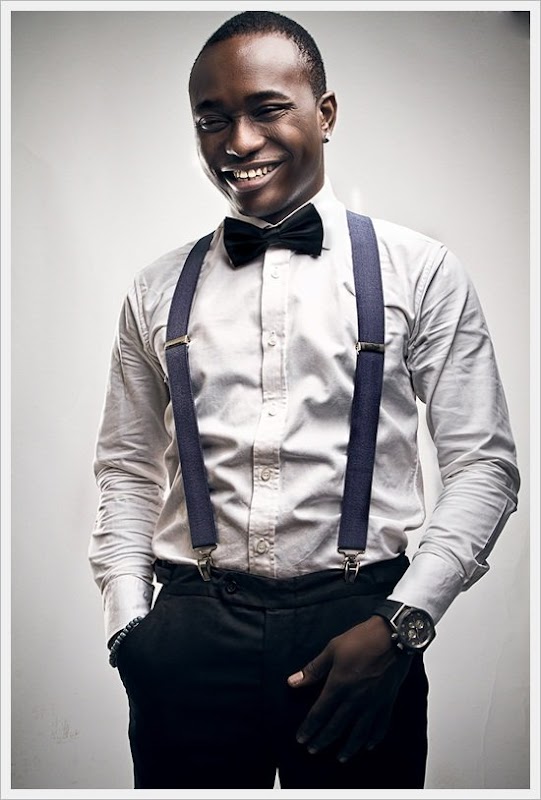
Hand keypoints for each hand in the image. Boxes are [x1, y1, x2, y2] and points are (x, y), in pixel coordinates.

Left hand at [287, 615, 411, 761]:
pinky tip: (369, 744)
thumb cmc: (362, 639)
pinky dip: (374, 738)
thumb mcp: (332, 649)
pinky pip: (380, 726)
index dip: (309, 728)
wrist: (393, 636)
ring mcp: (373, 703)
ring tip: (341, 757)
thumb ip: (313, 669)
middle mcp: (355, 699)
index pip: (319, 714)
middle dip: (323, 740)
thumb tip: (293, 682)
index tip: (301, 738)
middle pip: (336, 727)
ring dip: (348, 747)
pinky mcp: (387, 701)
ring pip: (359, 733)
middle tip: (313, 750)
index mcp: (339, 686)